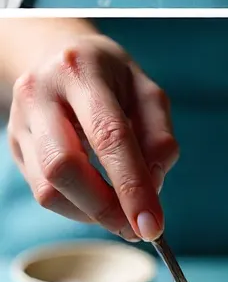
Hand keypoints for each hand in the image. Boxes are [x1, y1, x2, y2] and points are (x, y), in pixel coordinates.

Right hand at [7, 34, 177, 240]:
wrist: (58, 52)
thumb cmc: (111, 76)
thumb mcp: (147, 92)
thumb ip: (159, 137)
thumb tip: (153, 185)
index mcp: (81, 71)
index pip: (108, 136)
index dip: (132, 186)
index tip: (153, 226)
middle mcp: (40, 92)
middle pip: (64, 167)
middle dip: (104, 208)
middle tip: (136, 228)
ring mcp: (20, 120)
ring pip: (47, 188)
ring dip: (90, 213)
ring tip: (121, 214)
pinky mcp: (14, 145)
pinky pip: (42, 191)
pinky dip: (76, 206)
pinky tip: (99, 199)